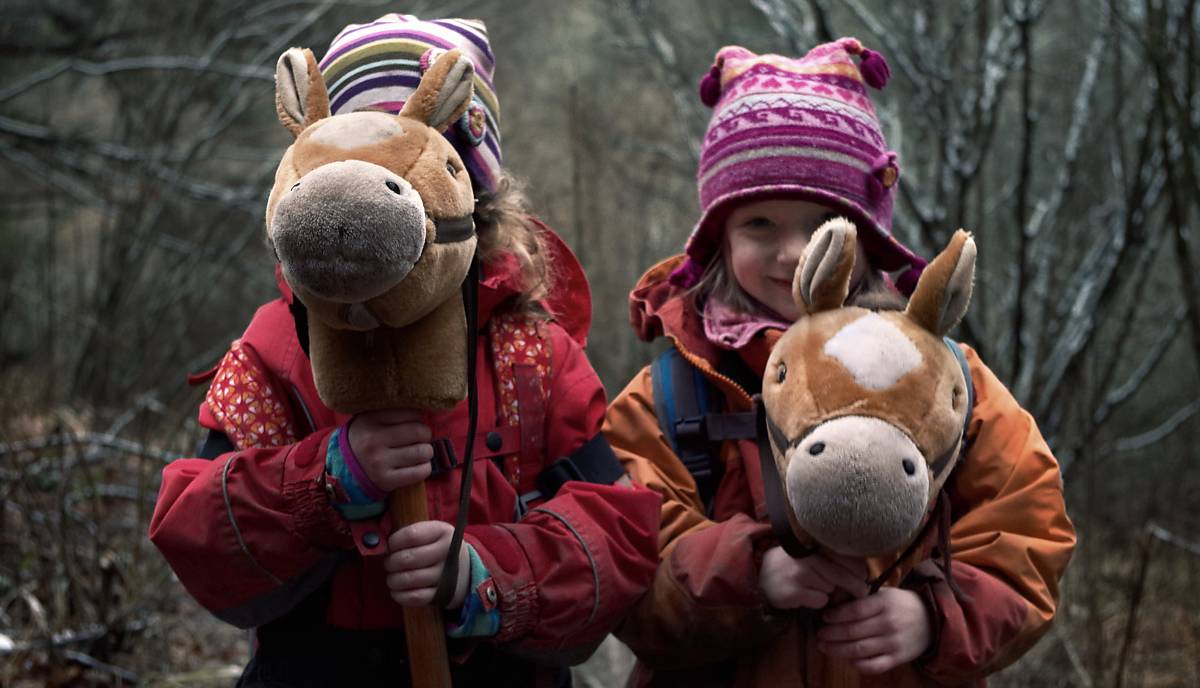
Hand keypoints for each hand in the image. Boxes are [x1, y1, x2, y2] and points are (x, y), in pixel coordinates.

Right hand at [347, 410, 433, 491]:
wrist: (344, 468)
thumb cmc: (366, 439)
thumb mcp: (370, 419)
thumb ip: (393, 411)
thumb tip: (425, 408)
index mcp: (370, 420)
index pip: (412, 413)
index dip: (418, 418)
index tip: (413, 423)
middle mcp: (373, 440)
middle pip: (420, 431)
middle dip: (425, 435)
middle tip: (419, 438)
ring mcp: (379, 462)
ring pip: (423, 452)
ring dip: (426, 452)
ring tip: (418, 452)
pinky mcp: (386, 480)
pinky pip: (420, 472)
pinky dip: (425, 468)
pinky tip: (418, 465)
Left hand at [384, 520, 469, 607]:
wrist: (466, 568)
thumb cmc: (439, 547)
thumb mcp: (433, 532)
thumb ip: (412, 534)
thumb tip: (381, 544)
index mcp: (443, 532)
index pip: (411, 535)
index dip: (394, 541)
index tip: (391, 545)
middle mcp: (447, 553)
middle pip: (408, 558)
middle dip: (391, 562)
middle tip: (389, 564)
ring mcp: (445, 575)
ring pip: (410, 579)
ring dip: (393, 580)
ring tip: (392, 578)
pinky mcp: (442, 594)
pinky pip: (416, 597)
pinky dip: (400, 596)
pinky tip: (396, 591)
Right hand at [758, 547, 868, 609]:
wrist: (759, 574)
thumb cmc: (791, 565)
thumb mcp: (810, 554)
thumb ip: (832, 558)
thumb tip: (864, 575)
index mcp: (814, 544)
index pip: (847, 557)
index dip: (860, 570)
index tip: (863, 577)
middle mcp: (807, 556)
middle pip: (844, 576)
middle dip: (856, 587)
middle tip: (861, 592)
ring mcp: (799, 573)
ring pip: (831, 589)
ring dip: (828, 592)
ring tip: (813, 586)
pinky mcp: (793, 591)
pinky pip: (820, 601)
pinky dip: (816, 602)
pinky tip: (804, 595)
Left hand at [817, 587, 931, 674]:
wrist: (932, 620)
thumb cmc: (901, 604)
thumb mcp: (886, 593)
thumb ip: (864, 597)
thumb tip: (835, 600)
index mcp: (884, 603)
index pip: (854, 611)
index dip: (835, 616)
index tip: (824, 617)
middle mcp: (888, 623)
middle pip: (852, 632)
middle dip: (830, 634)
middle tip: (818, 635)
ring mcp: (893, 643)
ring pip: (859, 650)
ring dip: (837, 650)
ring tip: (824, 647)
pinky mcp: (897, 658)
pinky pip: (873, 666)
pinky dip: (857, 664)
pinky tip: (847, 659)